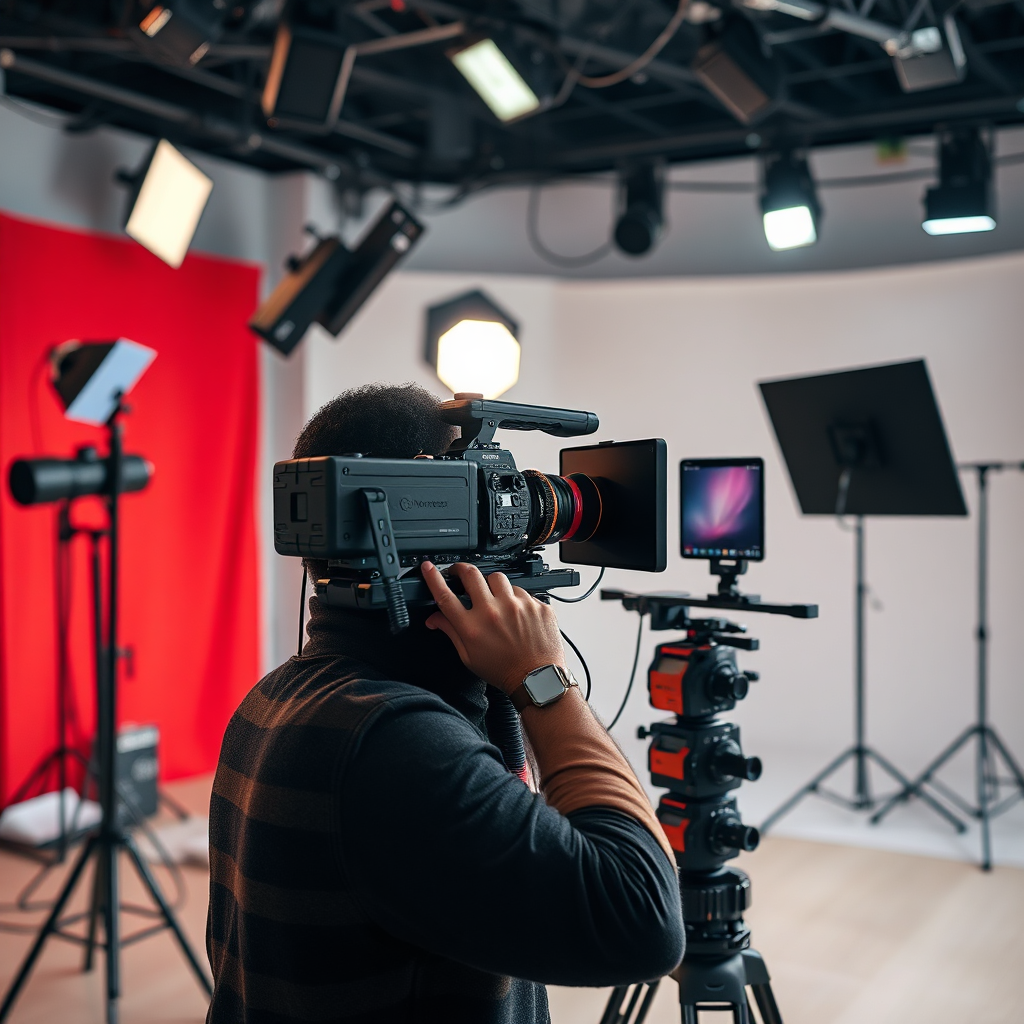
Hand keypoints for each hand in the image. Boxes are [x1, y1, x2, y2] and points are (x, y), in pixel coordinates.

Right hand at [421, 561, 565, 694]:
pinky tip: (516, 613)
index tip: (429, 567)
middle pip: (470, 574)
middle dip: (461, 569)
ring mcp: (516, 606)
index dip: (433, 577)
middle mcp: (493, 612)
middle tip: (460, 573)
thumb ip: (451, 632)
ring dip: (491, 584)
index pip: (445, 595)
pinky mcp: (535, 605)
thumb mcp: (469, 656)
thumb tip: (434, 619)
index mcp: (472, 627)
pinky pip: (520, 590)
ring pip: (497, 577)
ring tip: (494, 599)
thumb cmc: (503, 670)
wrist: (536, 679)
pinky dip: (515, 599)